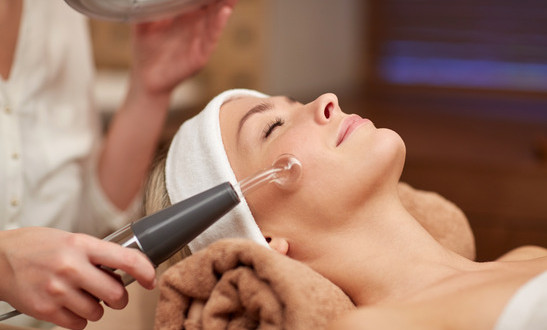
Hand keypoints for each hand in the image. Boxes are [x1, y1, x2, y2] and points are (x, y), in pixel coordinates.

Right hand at [0, 227, 155, 329]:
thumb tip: (128, 269)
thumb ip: (97, 253)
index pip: (125, 259)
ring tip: (81, 295)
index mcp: (82, 245)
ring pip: (98, 312)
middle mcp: (71, 267)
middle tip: (111, 293)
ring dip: (96, 308)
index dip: (145, 271)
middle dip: (118, 297)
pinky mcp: (45, 310)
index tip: (151, 279)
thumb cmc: (38, 246)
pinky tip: (69, 305)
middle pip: (116, 294)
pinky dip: (79, 319)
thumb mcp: (72, 239)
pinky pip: (78, 324)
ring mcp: (58, 290)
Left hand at [130, 0, 237, 97]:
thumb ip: (149, 4)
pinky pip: (212, 36)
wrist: (146, 78)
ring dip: (225, 3)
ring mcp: (201, 38)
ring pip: (217, 16)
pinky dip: (218, 23)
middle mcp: (197, 24)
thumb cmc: (146, 49)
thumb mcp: (144, 21)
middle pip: (213, 3)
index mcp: (185, 14)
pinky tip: (223, 11)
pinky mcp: (201, 54)